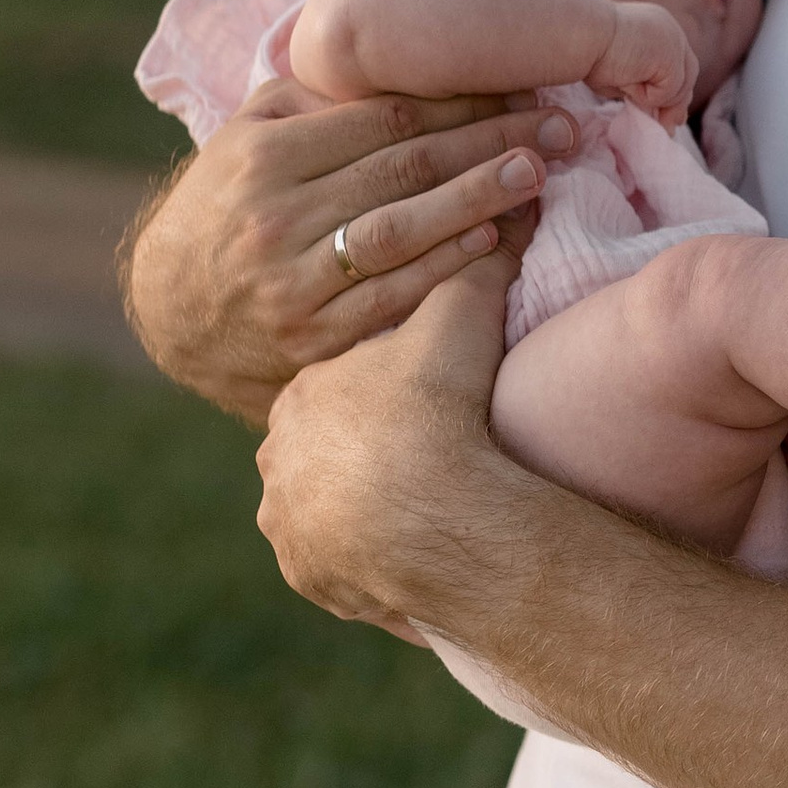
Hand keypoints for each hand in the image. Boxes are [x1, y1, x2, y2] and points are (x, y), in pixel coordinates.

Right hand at [123, 83, 576, 425]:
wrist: (167, 310)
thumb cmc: (225, 206)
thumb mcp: (244, 138)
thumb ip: (312, 101)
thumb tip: (398, 64)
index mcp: (262, 154)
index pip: (382, 118)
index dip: (458, 102)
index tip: (518, 90)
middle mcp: (275, 214)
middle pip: (402, 168)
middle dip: (488, 143)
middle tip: (558, 129)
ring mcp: (292, 280)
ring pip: (400, 231)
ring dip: (476, 200)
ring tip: (536, 174)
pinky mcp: (309, 338)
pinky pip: (390, 296)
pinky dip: (445, 266)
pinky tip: (493, 241)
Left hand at [255, 254, 514, 628]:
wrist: (426, 508)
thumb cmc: (435, 406)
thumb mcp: (461, 319)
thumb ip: (476, 270)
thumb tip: (507, 211)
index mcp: (303, 396)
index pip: (337, 389)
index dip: (381, 394)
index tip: (422, 401)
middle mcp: (279, 461)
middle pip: (322, 454)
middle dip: (362, 457)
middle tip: (423, 460)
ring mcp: (288, 523)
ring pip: (322, 514)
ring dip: (359, 516)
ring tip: (416, 516)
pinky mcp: (309, 575)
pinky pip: (338, 570)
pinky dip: (368, 566)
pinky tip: (409, 559)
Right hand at [590, 0, 697, 124]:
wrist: (579, 35)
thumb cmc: (588, 54)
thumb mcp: (622, 73)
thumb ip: (643, 85)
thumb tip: (662, 115)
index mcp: (658, 26)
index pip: (679, 63)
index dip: (676, 91)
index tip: (673, 118)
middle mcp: (670, 29)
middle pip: (688, 73)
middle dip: (677, 104)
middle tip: (667, 128)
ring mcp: (673, 40)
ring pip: (679, 86)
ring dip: (653, 97)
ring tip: (624, 84)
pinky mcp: (671, 55)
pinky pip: (668, 91)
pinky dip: (647, 95)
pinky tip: (626, 80)